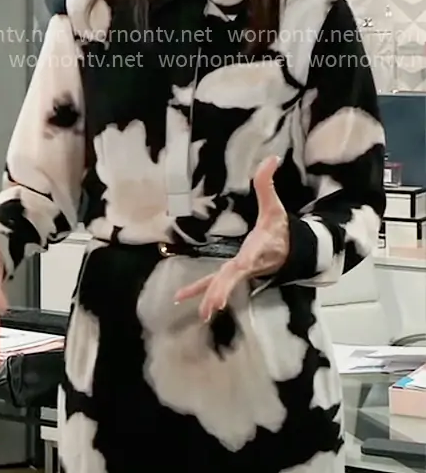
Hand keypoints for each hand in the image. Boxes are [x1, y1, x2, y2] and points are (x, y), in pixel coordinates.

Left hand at [174, 155, 288, 320]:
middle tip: (213, 306)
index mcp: (256, 251)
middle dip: (223, 290)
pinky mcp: (233, 274)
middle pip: (233, 279)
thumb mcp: (274, 206)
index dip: (241, 268)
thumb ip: (267, 183)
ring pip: (224, 286)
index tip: (237, 274)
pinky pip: (215, 284)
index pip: (247, 260)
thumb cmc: (279, 230)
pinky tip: (180, 297)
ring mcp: (240, 273)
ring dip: (211, 297)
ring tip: (202, 313)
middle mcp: (247, 265)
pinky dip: (201, 291)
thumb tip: (272, 159)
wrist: (290, 250)